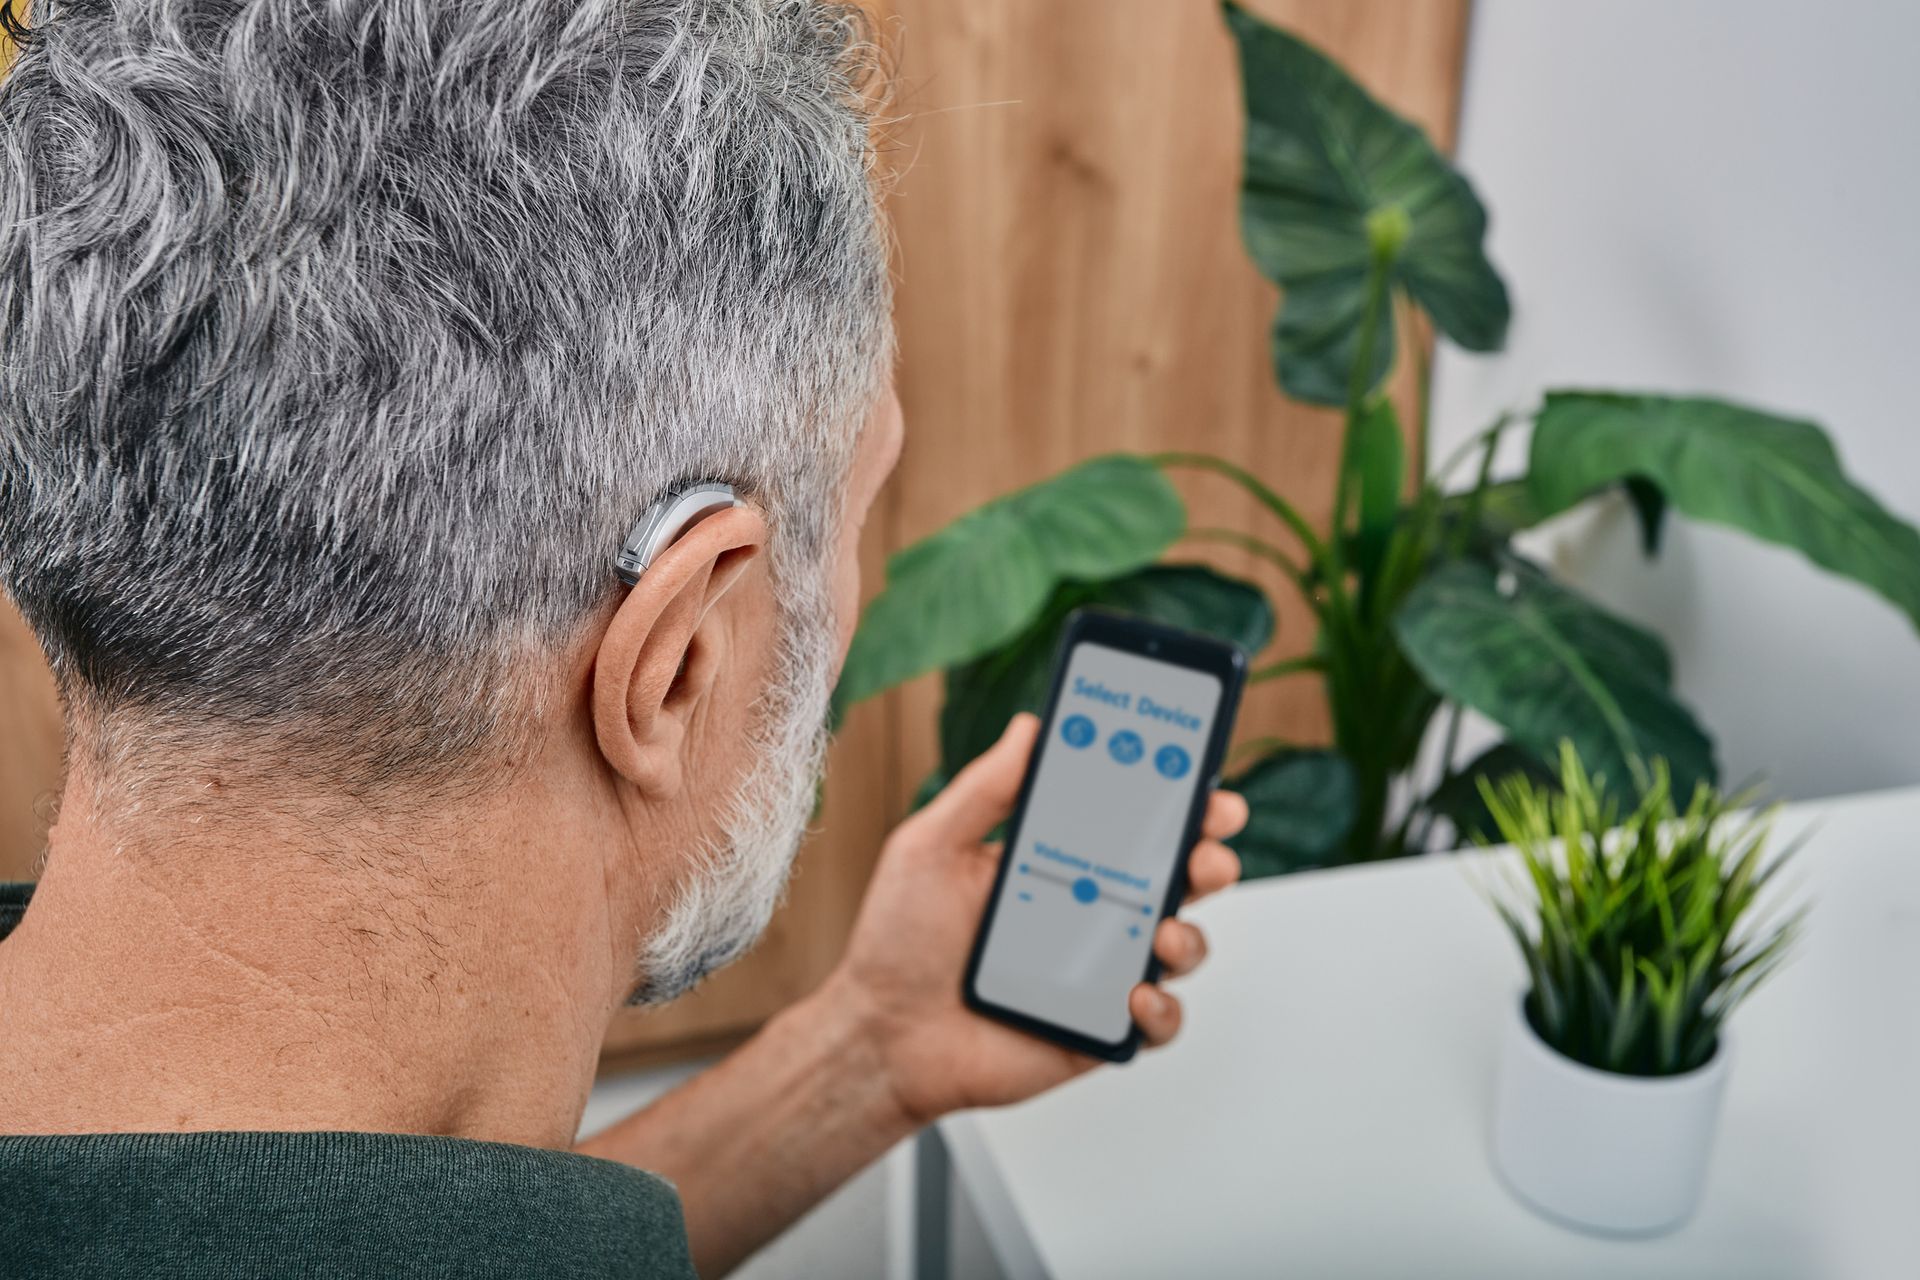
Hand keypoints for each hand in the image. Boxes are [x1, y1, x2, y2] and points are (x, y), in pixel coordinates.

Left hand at [821, 713, 1245, 1126]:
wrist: (882, 1034)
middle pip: (1174, 878)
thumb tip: (1030, 727)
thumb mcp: (932, 847)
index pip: (1132, 820)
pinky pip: (1156, 1022)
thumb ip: (985, 790)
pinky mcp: (1097, 1028)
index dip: (1176, 797)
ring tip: (1164, 932)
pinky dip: (1161, 1011)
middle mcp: (1089, 911)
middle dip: (1208, 856)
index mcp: (1058, 859)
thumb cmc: (899, 940)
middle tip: (1205, 848)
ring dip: (1190, 935)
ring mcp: (1098, 970)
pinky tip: (1134, 996)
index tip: (1199, 775)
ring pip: (1179, 946)